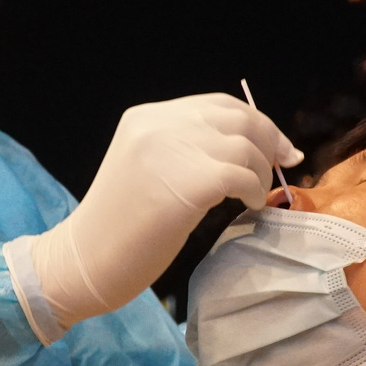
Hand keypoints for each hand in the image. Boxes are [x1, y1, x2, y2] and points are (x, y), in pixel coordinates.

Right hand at [10, 94, 300, 338]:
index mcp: (147, 117)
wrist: (84, 261)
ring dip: (260, 172)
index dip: (256, 123)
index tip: (278, 148)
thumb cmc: (119, 227)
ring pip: (243, 146)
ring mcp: (169, 150)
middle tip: (281, 169)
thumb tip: (250, 147)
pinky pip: (240, 174)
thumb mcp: (150, 170)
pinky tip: (246, 205)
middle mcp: (157, 124)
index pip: (218, 105)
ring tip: (253, 196)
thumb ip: (187, 150)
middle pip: (237, 118)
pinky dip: (252, 189)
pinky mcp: (185, 182)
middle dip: (269, 142)